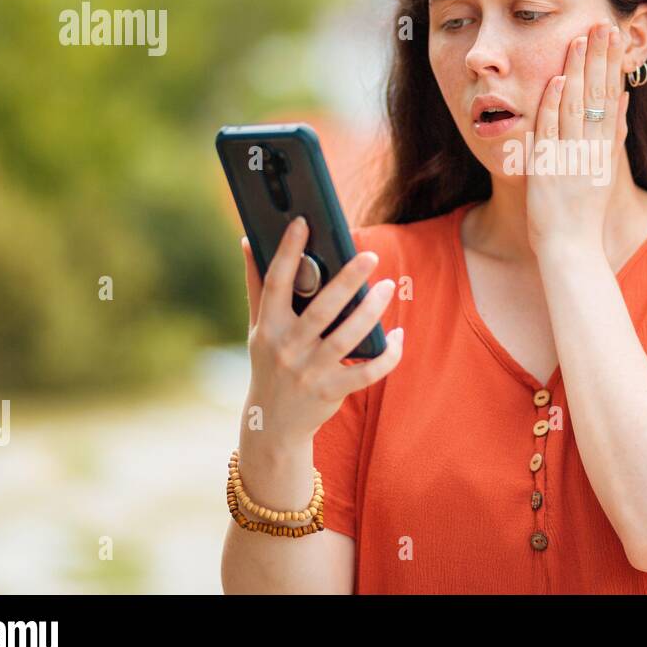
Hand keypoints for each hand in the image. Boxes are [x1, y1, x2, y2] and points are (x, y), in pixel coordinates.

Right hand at [238, 217, 402, 450]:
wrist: (272, 424)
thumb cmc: (269, 363)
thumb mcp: (257, 328)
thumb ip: (257, 286)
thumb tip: (248, 241)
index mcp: (268, 326)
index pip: (275, 282)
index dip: (287, 251)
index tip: (302, 222)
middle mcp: (287, 347)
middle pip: (321, 309)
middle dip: (346, 281)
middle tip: (370, 257)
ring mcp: (309, 371)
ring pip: (346, 337)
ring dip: (371, 312)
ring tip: (388, 287)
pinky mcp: (331, 391)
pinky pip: (366, 372)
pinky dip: (387, 355)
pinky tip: (398, 336)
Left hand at [525, 17, 630, 255]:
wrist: (572, 250)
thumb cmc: (585, 215)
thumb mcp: (606, 170)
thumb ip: (613, 135)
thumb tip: (623, 100)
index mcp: (606, 148)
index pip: (611, 97)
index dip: (611, 64)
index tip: (612, 34)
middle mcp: (592, 150)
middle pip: (597, 96)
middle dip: (599, 58)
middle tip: (601, 24)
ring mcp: (571, 158)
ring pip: (575, 107)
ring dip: (577, 72)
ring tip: (580, 40)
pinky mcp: (549, 168)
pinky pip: (552, 132)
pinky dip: (554, 106)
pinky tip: (557, 81)